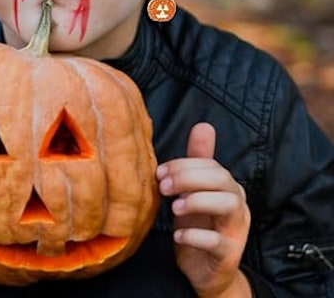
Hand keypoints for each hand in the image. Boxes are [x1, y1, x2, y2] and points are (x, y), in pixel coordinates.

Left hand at [156, 122, 251, 297]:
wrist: (206, 271)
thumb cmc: (198, 224)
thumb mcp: (194, 191)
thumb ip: (197, 160)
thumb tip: (203, 125)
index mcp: (228, 186)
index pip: (211, 165)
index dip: (184, 165)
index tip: (159, 172)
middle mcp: (237, 204)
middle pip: (221, 179)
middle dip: (188, 178)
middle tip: (163, 187)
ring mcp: (236, 230)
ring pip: (227, 204)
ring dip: (196, 201)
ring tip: (174, 208)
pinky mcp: (228, 254)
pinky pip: (217, 241)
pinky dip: (195, 235)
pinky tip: (178, 234)